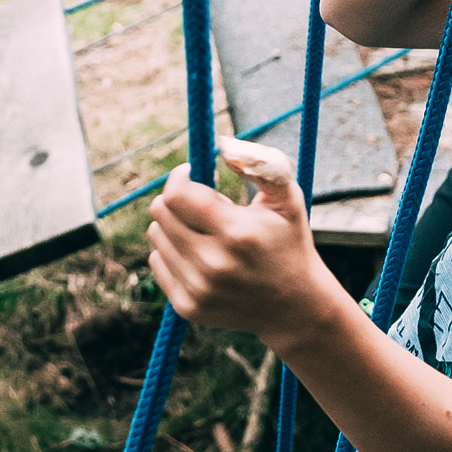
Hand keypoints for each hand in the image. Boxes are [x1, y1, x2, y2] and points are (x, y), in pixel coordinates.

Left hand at [146, 142, 334, 347]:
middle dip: (176, 198)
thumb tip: (223, 145)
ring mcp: (198, 289)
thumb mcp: (287, 198)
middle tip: (200, 202)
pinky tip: (198, 253)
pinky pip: (156, 262)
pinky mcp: (187, 306)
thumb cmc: (290, 243)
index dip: (180, 177)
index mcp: (237, 233)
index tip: (192, 173)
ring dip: (173, 225)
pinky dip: (171, 251)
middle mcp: (213, 264)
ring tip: (202, 230)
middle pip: (161, 213)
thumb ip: (259, 164)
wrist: (295, 307)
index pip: (177, 195)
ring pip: (156, 236)